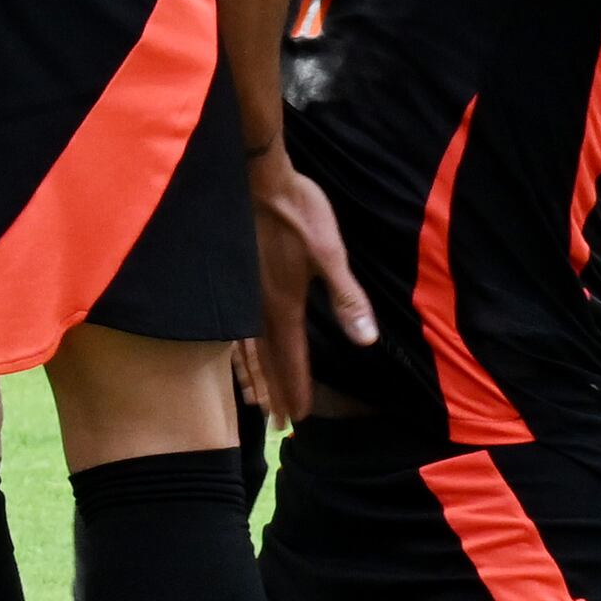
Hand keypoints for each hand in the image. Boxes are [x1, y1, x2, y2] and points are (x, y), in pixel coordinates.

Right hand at [246, 144, 369, 431]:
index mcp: (283, 303)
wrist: (254, 175)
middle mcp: (257, 306)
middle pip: (265, 361)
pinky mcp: (234, 279)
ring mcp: (241, 293)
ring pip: (246, 347)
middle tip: (278, 424)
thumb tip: (366, 340)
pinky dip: (237, 349)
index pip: (291, 358)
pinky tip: (237, 354)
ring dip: (254, 376)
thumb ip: (347, 298)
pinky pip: (234, 327)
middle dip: (274, 393)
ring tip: (258, 401)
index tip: (298, 419)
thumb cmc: (297, 210)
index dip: (297, 389)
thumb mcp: (332, 254)